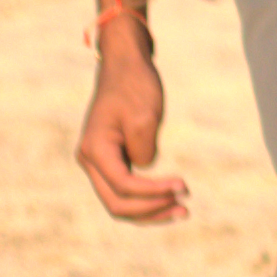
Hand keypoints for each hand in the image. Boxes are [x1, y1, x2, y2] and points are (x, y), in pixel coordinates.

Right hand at [76, 26, 184, 225]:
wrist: (125, 65)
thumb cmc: (135, 86)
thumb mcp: (144, 116)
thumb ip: (144, 150)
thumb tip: (145, 169)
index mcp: (94, 151)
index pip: (123, 186)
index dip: (154, 192)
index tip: (185, 185)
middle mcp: (90, 161)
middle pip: (116, 204)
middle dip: (151, 211)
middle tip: (185, 209)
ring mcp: (98, 162)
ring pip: (119, 201)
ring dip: (149, 210)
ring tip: (182, 210)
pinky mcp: (111, 159)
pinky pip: (125, 188)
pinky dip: (146, 197)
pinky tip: (169, 197)